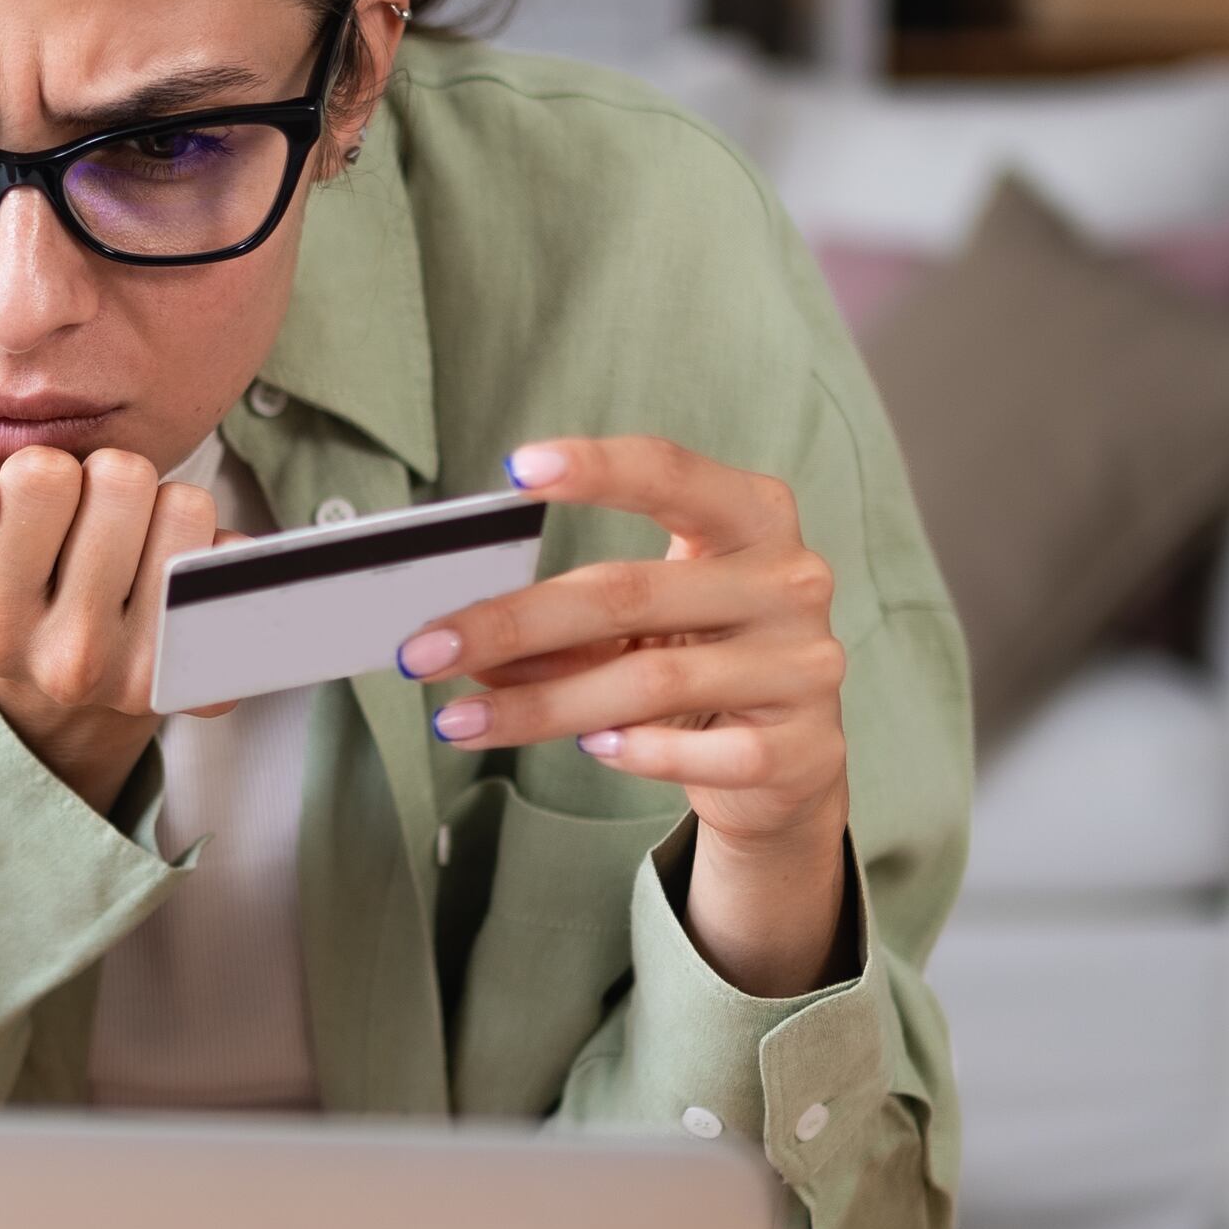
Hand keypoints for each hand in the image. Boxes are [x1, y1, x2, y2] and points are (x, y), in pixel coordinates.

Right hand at [0, 447, 219, 811]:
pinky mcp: (206, 678)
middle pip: (123, 477)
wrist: (59, 696)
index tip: (35, 517)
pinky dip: (209, 552)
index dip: (45, 474)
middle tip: (88, 532)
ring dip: (159, 511)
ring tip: (127, 553)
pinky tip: (170, 586)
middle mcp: (69, 663)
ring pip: (186, 506)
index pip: (43, 473)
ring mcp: (145, 675)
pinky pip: (235, 557)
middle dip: (106, 484)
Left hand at [395, 436, 853, 995]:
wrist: (789, 760)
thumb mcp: (643, 624)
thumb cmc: (703, 657)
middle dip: (513, 622)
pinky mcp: (803, 746)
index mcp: (753, 518)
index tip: (515, 470)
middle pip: (630, 592)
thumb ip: (568, 622)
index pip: (671, 474)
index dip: (595, 468)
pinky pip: (696, 751)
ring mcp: (802, 665)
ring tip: (460, 721)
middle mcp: (788, 581)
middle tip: (424, 651)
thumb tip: (465, 638)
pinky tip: (591, 748)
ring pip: (650, 680)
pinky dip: (632, 751)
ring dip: (540, 705)